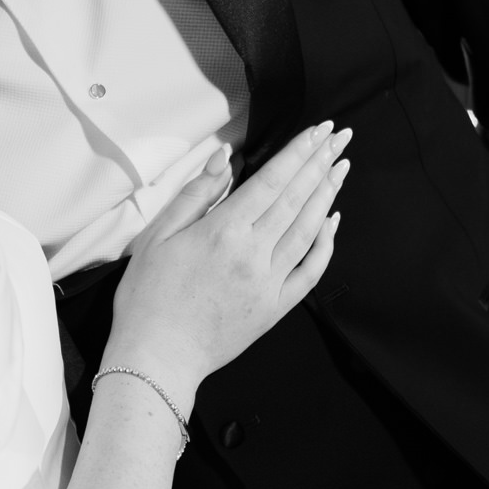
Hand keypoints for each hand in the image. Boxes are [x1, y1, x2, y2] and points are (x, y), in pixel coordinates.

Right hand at [106, 124, 349, 404]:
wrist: (157, 358)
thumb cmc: (148, 298)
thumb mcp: (157, 237)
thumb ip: (195, 195)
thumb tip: (225, 158)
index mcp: (224, 231)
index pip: (273, 180)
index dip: (299, 151)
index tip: (319, 130)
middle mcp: (254, 253)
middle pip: (296, 198)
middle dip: (320, 163)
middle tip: (339, 137)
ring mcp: (270, 282)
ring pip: (308, 229)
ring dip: (327, 195)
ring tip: (340, 168)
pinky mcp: (276, 307)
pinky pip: (310, 271)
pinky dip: (325, 244)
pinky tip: (332, 222)